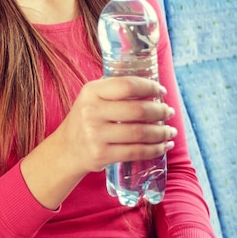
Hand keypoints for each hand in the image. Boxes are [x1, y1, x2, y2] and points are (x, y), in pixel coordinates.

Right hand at [58, 76, 176, 174]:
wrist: (66, 149)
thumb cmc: (86, 119)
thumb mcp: (91, 97)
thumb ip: (114, 88)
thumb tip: (149, 82)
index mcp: (91, 92)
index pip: (127, 85)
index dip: (149, 87)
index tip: (161, 92)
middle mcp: (92, 111)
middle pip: (137, 110)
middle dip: (160, 112)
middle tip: (169, 112)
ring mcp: (95, 135)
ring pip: (140, 133)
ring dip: (161, 132)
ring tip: (170, 130)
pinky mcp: (101, 154)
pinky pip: (136, 152)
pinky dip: (155, 149)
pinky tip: (163, 146)